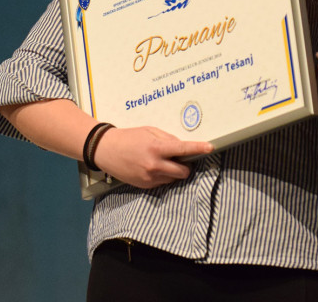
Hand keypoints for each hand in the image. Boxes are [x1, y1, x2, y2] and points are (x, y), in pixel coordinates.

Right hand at [91, 126, 213, 188]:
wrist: (106, 150)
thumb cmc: (129, 138)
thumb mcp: (150, 132)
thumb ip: (168, 139)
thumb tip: (182, 147)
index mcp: (156, 148)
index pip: (183, 149)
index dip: (199, 148)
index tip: (210, 148)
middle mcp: (154, 165)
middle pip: (183, 171)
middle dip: (186, 166)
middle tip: (180, 159)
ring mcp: (149, 177)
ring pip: (174, 179)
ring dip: (174, 172)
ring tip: (162, 161)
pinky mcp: (144, 185)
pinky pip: (163, 183)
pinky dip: (163, 176)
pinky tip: (153, 168)